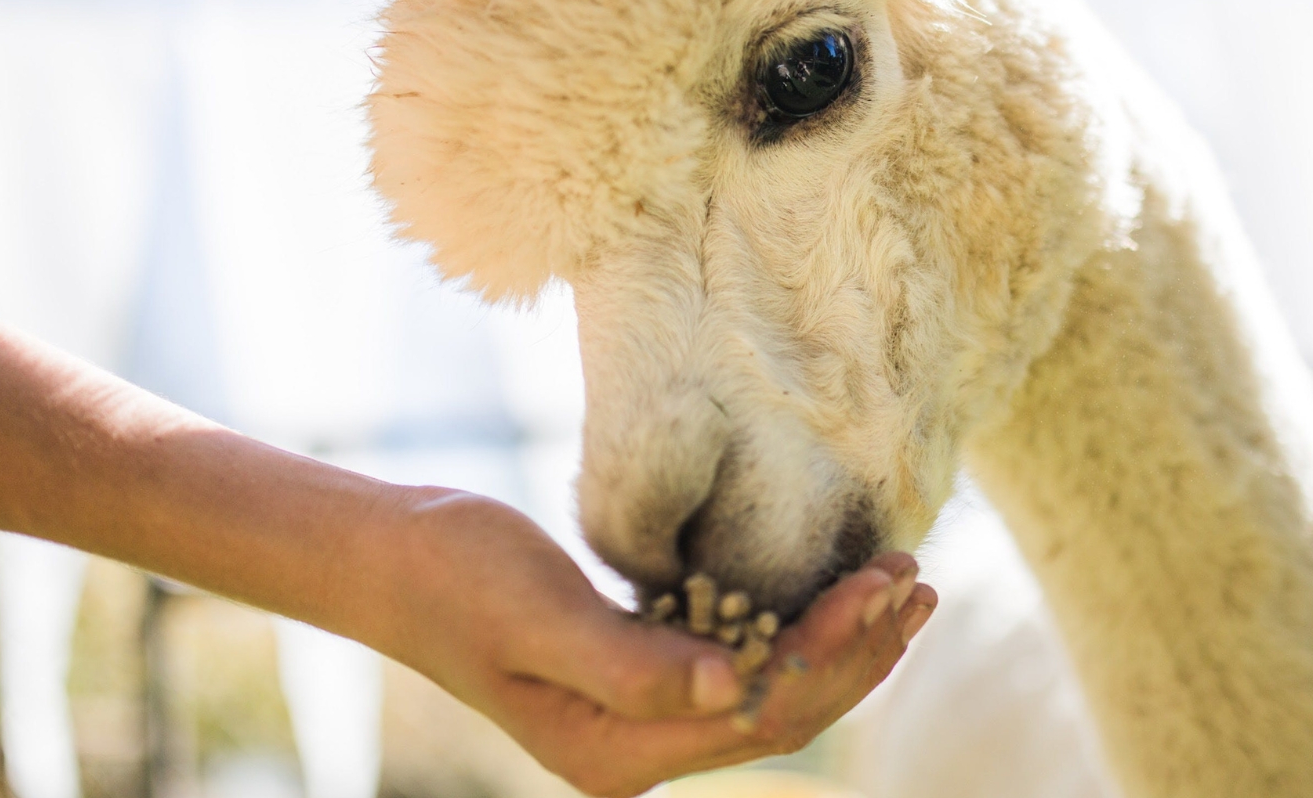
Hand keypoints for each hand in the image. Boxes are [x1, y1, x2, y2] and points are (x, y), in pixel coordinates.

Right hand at [372, 487, 936, 797]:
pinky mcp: (642, 673)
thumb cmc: (455, 578)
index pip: (760, 715)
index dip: (832, 656)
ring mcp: (641, 716)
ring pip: (771, 689)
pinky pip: (741, 660)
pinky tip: (831, 588)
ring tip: (903, 582)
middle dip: (857, 650)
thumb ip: (633, 662)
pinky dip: (794, 624)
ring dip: (840, 639)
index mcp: (615, 753)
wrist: (394, 559)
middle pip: (782, 712)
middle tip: (917, 578)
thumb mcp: (539, 616)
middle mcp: (638, 749)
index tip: (881, 585)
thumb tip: (737, 688)